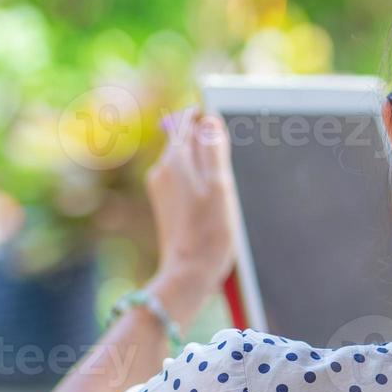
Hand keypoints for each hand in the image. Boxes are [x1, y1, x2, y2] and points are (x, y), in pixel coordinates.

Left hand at [145, 108, 239, 321]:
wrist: (188, 274)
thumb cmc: (210, 232)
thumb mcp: (221, 185)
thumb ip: (214, 149)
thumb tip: (209, 119)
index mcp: (175, 160)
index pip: (187, 121)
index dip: (206, 118)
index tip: (223, 128)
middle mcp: (162, 170)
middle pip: (185, 140)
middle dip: (206, 141)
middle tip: (230, 158)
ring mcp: (161, 188)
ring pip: (184, 160)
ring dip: (204, 163)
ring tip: (223, 185)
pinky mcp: (165, 205)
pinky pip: (182, 179)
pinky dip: (198, 181)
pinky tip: (212, 201)